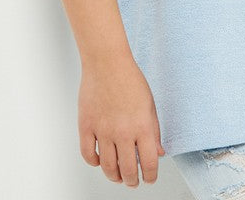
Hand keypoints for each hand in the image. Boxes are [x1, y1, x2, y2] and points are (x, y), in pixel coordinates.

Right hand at [78, 55, 165, 186]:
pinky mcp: (86, 126)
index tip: (150, 178)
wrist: (107, 62)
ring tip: (118, 175)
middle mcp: (123, 131)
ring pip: (107, 167)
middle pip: (127, 170)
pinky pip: (88, 154)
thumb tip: (158, 152)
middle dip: (132, 180)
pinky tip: (99, 161)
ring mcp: (103, 130)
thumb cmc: (129, 78)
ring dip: (114, 176)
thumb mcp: (150, 104)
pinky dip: (94, 162)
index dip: (151, 176)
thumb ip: (154, 130)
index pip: (149, 163)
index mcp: (142, 126)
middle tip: (133, 181)